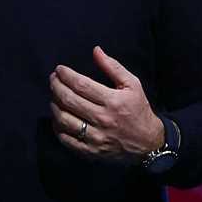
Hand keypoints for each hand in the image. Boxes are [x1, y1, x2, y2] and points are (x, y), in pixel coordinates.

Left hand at [50, 46, 163, 162]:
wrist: (148, 142)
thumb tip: (96, 50)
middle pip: (69, 100)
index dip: (66, 75)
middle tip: (52, 79)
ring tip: (54, 97)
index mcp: (113, 101)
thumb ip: (113, 67)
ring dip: (54, 105)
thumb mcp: (133, 84)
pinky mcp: (90, 151)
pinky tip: (57, 118)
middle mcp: (103, 118)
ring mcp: (95, 137)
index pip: (81, 85)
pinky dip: (57, 127)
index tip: (59, 69)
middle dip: (56, 86)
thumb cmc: (139, 109)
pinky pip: (66, 139)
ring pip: (64, 120)